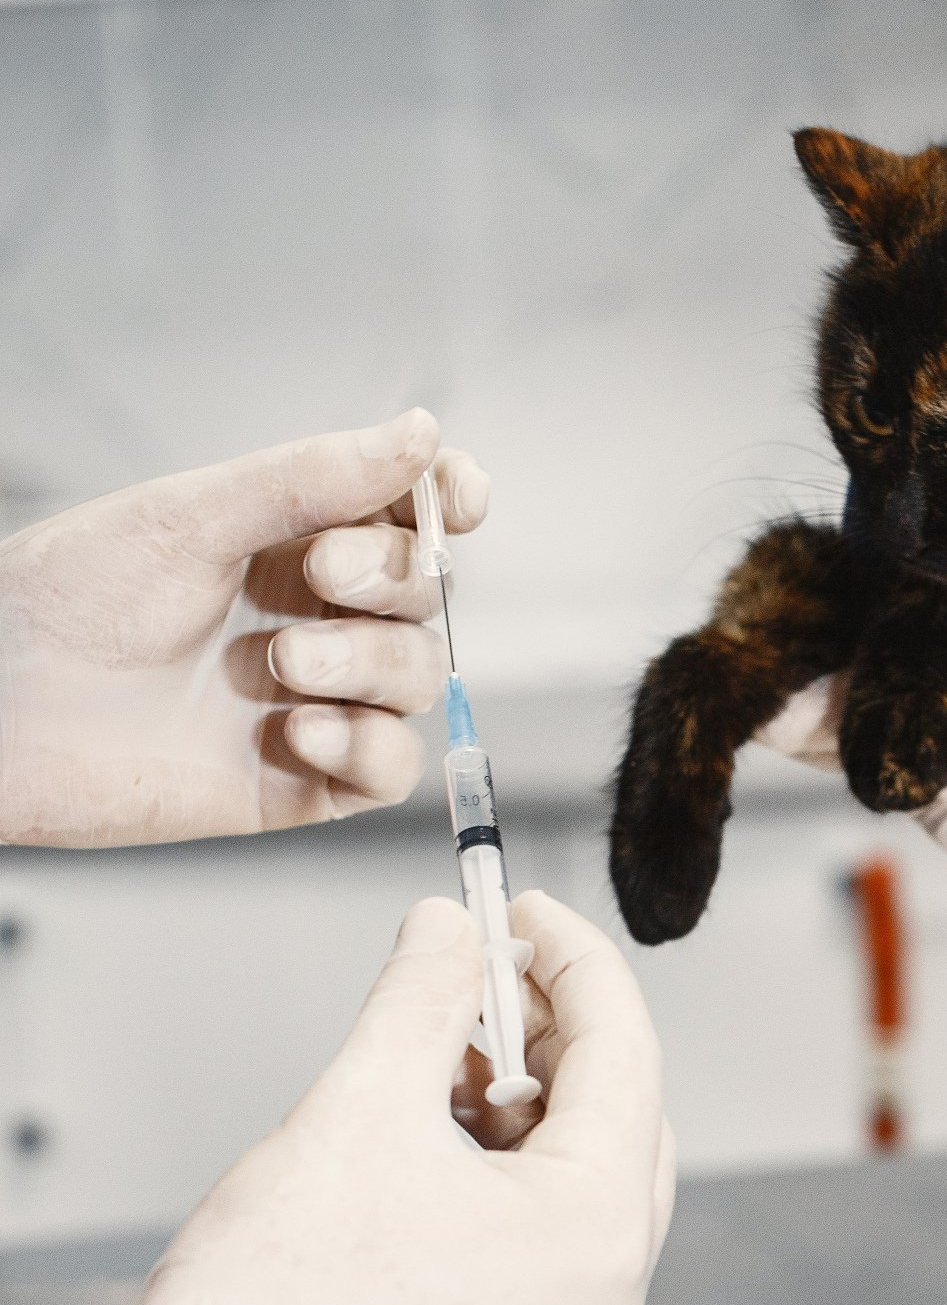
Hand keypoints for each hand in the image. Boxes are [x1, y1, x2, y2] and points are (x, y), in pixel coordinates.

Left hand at [0, 410, 488, 846]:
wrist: (2, 710)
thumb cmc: (64, 602)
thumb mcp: (193, 517)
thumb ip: (316, 478)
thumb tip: (423, 434)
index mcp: (289, 544)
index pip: (404, 518)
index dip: (445, 503)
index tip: (455, 500)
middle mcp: (312, 620)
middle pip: (425, 597)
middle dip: (390, 583)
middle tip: (321, 577)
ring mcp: (316, 701)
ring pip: (418, 680)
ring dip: (370, 667)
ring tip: (284, 669)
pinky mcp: (306, 781)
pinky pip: (392, 769)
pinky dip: (367, 748)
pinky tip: (299, 734)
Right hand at [3, 891, 674, 1304]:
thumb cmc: (274, 1299)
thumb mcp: (361, 1103)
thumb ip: (425, 996)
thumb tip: (452, 927)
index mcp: (593, 1234)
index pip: (626, 1057)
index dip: (577, 966)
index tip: (530, 914)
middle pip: (619, 1135)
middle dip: (557, 1049)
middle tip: (488, 989)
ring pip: (581, 1214)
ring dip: (528, 1133)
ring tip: (441, 1084)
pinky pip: (549, 1287)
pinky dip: (511, 1217)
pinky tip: (438, 1178)